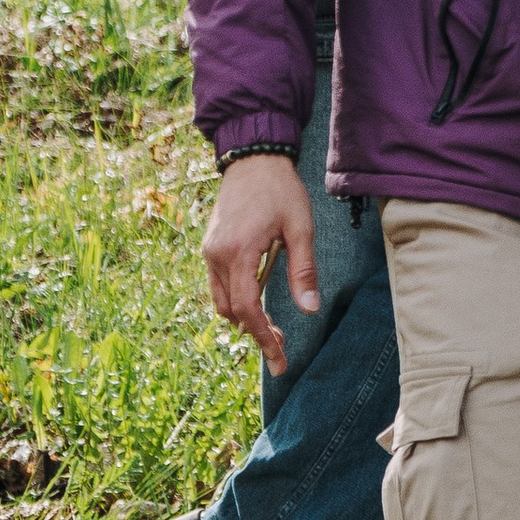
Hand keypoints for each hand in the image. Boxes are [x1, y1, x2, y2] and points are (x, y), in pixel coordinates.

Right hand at [205, 155, 316, 368]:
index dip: (263, 337)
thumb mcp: (300, 229)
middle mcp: (217, 256)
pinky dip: (237, 300)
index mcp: (239, 253)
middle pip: (232, 311)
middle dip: (256, 333)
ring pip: (221, 301)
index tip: (279, 360)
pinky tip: (260, 300)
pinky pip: (219, 284)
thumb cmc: (281, 191)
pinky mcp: (210, 247)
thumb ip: (303, 270)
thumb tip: (309, 310)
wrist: (253, 159)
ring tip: (273, 329)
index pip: (248, 308)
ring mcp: (210, 252)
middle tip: (282, 349)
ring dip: (245, 318)